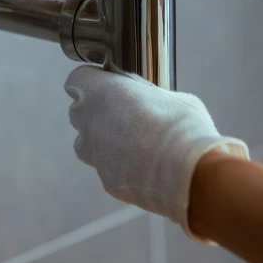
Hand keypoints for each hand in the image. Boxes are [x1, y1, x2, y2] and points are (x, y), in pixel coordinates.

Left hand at [64, 66, 248, 237]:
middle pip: (78, 112)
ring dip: (101, 141)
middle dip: (94, 112)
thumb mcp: (172, 96)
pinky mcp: (107, 181)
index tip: (103, 84)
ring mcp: (95, 155)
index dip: (89, 82)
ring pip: (86, 144)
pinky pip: (107, 169)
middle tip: (121, 112)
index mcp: (100, 92)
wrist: (185, 172)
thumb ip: (152, 98)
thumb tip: (158, 105)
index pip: (76, 80)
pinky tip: (146, 167)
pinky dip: (121, 167)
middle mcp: (89, 123)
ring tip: (132, 142)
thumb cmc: (180, 125)